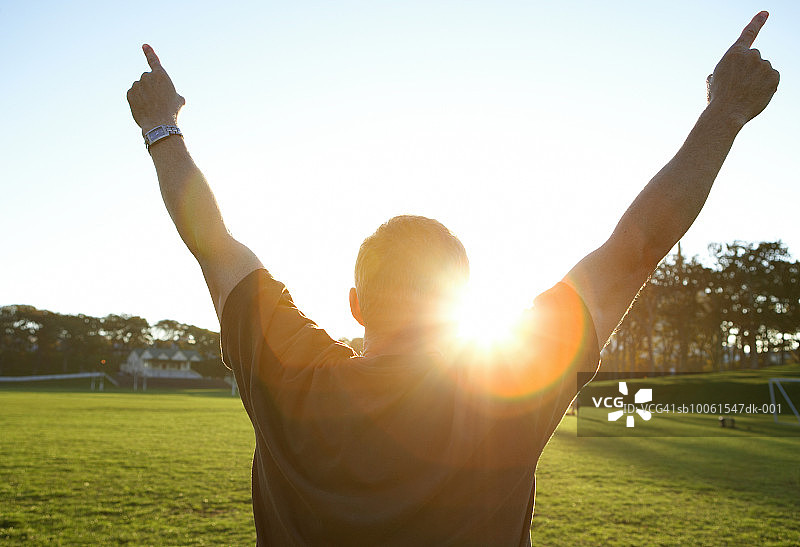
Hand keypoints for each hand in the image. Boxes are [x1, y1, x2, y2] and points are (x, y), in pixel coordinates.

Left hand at [127, 44, 185, 133]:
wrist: (159, 124)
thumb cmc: (172, 112)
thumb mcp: (179, 100)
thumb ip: (173, 92)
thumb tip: (173, 96)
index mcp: (161, 75)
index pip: (154, 60)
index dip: (149, 52)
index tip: (144, 46)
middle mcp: (147, 77)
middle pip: (147, 78)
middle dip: (150, 86)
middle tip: (158, 100)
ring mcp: (137, 85)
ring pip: (140, 87)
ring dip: (144, 93)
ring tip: (151, 107)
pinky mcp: (129, 93)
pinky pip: (132, 94)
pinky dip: (137, 99)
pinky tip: (143, 108)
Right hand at [707, 11, 779, 125]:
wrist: (727, 113)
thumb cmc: (718, 99)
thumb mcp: (713, 82)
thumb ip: (721, 72)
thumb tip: (718, 75)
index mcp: (734, 54)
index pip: (748, 34)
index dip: (757, 22)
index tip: (765, 13)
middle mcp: (751, 55)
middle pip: (755, 58)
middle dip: (751, 68)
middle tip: (739, 85)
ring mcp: (764, 65)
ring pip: (764, 69)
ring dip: (758, 79)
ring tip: (746, 93)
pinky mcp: (774, 75)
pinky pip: (773, 78)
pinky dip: (767, 86)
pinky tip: (756, 95)